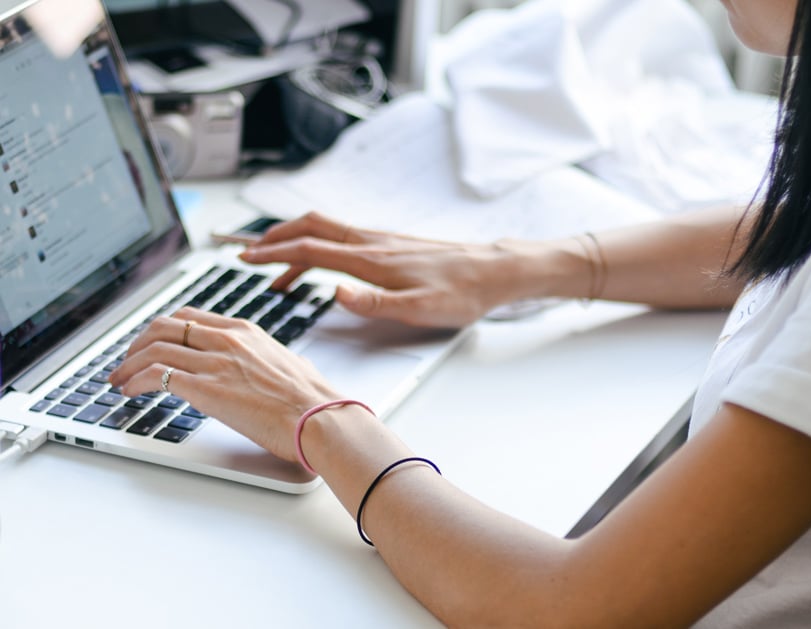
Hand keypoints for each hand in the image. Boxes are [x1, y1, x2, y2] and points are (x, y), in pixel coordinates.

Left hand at [109, 307, 346, 461]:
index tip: (151, 344)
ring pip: (153, 348)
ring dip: (127, 364)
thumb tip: (271, 367)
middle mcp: (226, 340)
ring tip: (118, 380)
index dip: (162, 329)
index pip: (190, 317)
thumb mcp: (289, 365)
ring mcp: (215, 361)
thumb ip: (270, 360)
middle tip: (127, 362)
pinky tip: (130, 392)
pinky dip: (134, 381)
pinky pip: (155, 375)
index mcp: (245, 331)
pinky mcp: (206, 387)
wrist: (319, 418)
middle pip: (164, 326)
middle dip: (137, 343)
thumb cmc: (311, 399)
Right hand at [239, 211, 512, 327]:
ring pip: (326, 229)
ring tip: (278, 265)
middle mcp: (372, 242)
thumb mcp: (420, 309)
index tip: (245, 259)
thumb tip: (335, 293)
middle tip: (250, 252)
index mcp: (372, 259)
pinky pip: (343, 237)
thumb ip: (375, 303)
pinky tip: (324, 263)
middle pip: (311, 227)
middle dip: (275, 237)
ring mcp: (382, 240)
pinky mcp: (392, 244)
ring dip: (296, 240)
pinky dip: (320, 244)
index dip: (273, 254)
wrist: (494, 271)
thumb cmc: (462, 292)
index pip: (310, 250)